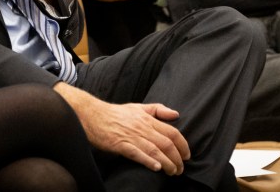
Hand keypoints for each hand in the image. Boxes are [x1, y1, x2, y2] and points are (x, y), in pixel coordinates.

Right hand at [53, 82, 189, 174]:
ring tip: (172, 172)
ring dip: (167, 163)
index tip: (187, 155)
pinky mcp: (121, 145)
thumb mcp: (138, 107)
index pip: (172, 132)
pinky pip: (137, 154)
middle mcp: (143, 127)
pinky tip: (156, 168)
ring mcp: (132, 136)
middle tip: (180, 169)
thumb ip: (157, 110)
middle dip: (177, 158)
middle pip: (167, 143)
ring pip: (155, 151)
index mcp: (148, 118)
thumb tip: (176, 114)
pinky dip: (148, 161)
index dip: (183, 145)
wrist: (92, 115)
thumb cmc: (115, 113)